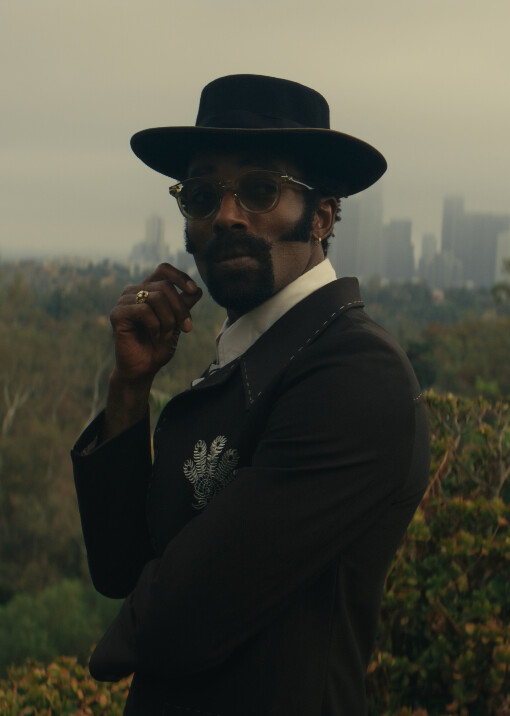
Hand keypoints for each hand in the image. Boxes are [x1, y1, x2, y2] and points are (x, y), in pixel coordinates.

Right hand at [110, 263, 201, 385]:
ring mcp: (124, 301)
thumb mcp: (177, 323)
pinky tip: (155, 335)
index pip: (163, 269)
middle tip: (187, 328)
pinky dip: (155, 325)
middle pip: (165, 286)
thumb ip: (184, 305)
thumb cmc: (159, 345)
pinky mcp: (117, 314)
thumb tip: (197, 289)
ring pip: (156, 298)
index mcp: (148, 289)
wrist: (144, 368)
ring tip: (167, 334)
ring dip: (169, 319)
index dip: (180, 276)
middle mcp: (134, 291)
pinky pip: (143, 310)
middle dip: (180, 309)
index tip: (193, 291)